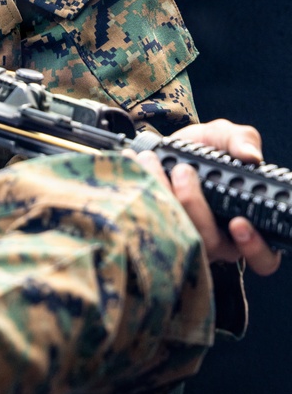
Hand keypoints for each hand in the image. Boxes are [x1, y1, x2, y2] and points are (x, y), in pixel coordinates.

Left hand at [135, 118, 280, 277]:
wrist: (164, 149)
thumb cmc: (202, 148)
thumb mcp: (225, 137)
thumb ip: (242, 140)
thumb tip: (251, 156)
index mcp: (243, 225)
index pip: (261, 256)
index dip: (252, 245)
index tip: (238, 223)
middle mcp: (216, 241)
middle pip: (210, 243)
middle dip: (194, 206)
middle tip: (183, 171)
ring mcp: (184, 242)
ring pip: (175, 238)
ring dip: (161, 198)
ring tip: (151, 161)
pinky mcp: (153, 234)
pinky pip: (144, 228)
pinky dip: (135, 195)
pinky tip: (131, 168)